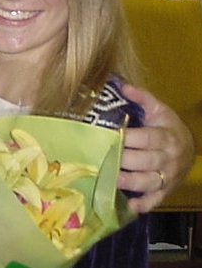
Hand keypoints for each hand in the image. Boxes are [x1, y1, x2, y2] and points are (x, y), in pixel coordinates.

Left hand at [118, 83, 194, 213]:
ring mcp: (168, 177)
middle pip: (146, 161)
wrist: (189, 146)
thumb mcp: (158, 108)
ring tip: (111, 179)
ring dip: (130, 183)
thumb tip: (122, 86)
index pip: (147, 138)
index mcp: (166, 136)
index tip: (110, 135)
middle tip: (103, 158)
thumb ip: (141, 97)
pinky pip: (156, 200)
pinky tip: (129, 206)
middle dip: (124, 160)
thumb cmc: (167, 126)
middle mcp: (168, 158)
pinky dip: (144, 205)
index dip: (129, 137)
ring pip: (149, 182)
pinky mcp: (166, 190)